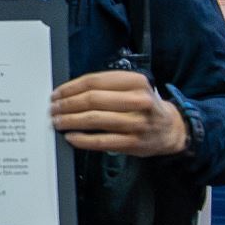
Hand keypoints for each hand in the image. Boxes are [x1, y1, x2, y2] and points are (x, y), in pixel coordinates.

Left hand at [51, 70, 187, 156]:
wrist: (170, 129)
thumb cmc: (143, 106)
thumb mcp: (131, 88)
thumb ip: (106, 87)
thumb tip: (68, 93)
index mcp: (136, 82)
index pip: (94, 81)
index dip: (70, 88)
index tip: (56, 94)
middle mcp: (139, 101)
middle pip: (92, 99)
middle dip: (67, 104)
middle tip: (54, 108)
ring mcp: (137, 123)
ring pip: (95, 119)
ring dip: (71, 120)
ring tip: (58, 121)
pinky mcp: (134, 143)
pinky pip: (101, 141)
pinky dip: (82, 139)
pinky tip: (71, 137)